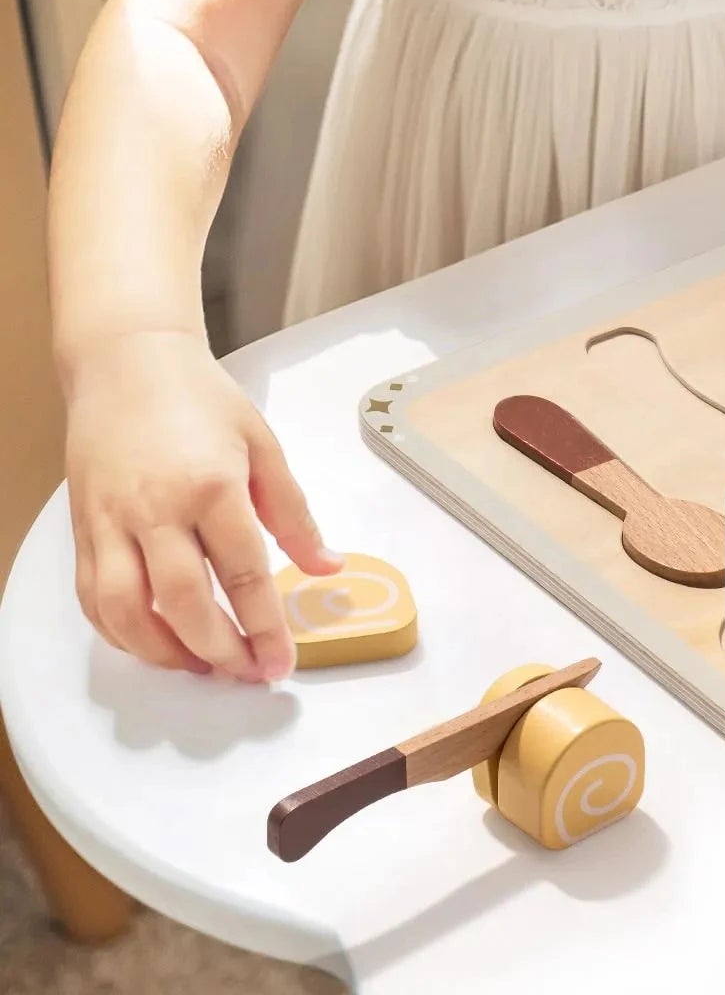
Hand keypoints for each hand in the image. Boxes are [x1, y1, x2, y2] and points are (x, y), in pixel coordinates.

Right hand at [64, 332, 340, 682]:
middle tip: (247, 675)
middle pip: (184, 603)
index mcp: (212, 485)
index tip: (282, 663)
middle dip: (219, 651)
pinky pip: (93, 600)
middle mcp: (155, 509)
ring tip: (204, 668)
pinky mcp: (82, 530)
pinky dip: (121, 635)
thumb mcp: (262, 444)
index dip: (265, 626)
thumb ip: (293, 513)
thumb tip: (327, 566)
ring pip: (128, 612)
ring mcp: (110, 523)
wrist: (127, 363)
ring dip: (166, 653)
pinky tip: (155, 643)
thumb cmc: (201, 399)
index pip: (243, 573)